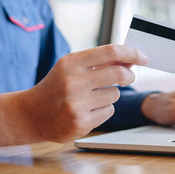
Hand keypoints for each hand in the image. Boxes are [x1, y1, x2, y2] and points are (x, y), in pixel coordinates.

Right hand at [0, 44, 148, 147]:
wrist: (31, 114)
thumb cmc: (56, 87)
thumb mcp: (70, 67)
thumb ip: (98, 61)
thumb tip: (130, 58)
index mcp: (71, 63)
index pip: (110, 51)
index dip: (132, 52)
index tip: (143, 56)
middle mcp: (73, 82)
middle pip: (119, 73)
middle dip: (129, 74)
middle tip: (127, 76)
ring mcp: (77, 104)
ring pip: (115, 94)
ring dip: (110, 94)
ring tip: (91, 97)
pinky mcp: (81, 123)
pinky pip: (109, 111)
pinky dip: (104, 109)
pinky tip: (87, 110)